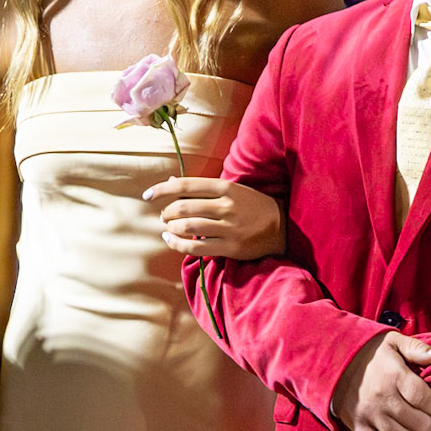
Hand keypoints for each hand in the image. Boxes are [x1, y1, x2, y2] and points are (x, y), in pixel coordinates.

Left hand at [145, 177, 285, 259]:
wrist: (283, 227)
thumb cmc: (253, 206)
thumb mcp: (231, 190)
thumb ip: (201, 188)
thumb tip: (171, 182)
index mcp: (225, 187)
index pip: (186, 185)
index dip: (162, 189)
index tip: (147, 195)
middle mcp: (226, 206)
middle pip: (183, 208)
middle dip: (167, 213)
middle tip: (164, 216)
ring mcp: (229, 228)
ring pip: (188, 227)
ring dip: (171, 228)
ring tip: (168, 228)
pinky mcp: (231, 247)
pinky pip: (197, 247)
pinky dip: (179, 244)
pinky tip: (172, 240)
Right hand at [331, 331, 430, 430]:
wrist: (334, 362)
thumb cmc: (371, 353)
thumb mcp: (394, 342)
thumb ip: (417, 349)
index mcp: (392, 375)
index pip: (421, 397)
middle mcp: (380, 396)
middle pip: (414, 420)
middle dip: (430, 424)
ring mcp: (367, 413)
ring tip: (419, 430)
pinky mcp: (357, 426)